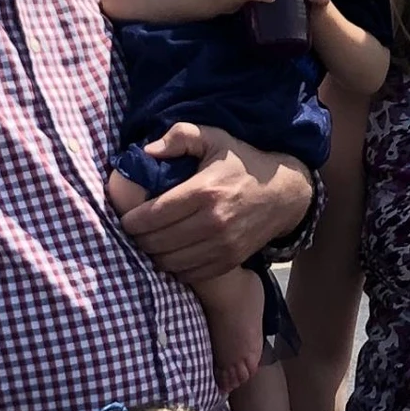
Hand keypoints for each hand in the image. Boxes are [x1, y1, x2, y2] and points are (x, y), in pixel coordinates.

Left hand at [120, 126, 311, 282]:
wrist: (283, 194)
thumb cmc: (242, 163)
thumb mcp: (214, 138)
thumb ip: (180, 136)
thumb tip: (147, 151)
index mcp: (204, 191)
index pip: (153, 215)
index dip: (131, 221)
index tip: (126, 219)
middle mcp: (213, 222)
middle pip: (157, 242)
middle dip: (139, 239)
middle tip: (135, 232)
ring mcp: (222, 246)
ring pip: (170, 262)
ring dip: (153, 255)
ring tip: (150, 243)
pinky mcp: (229, 261)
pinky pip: (190, 274)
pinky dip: (174, 268)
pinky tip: (171, 254)